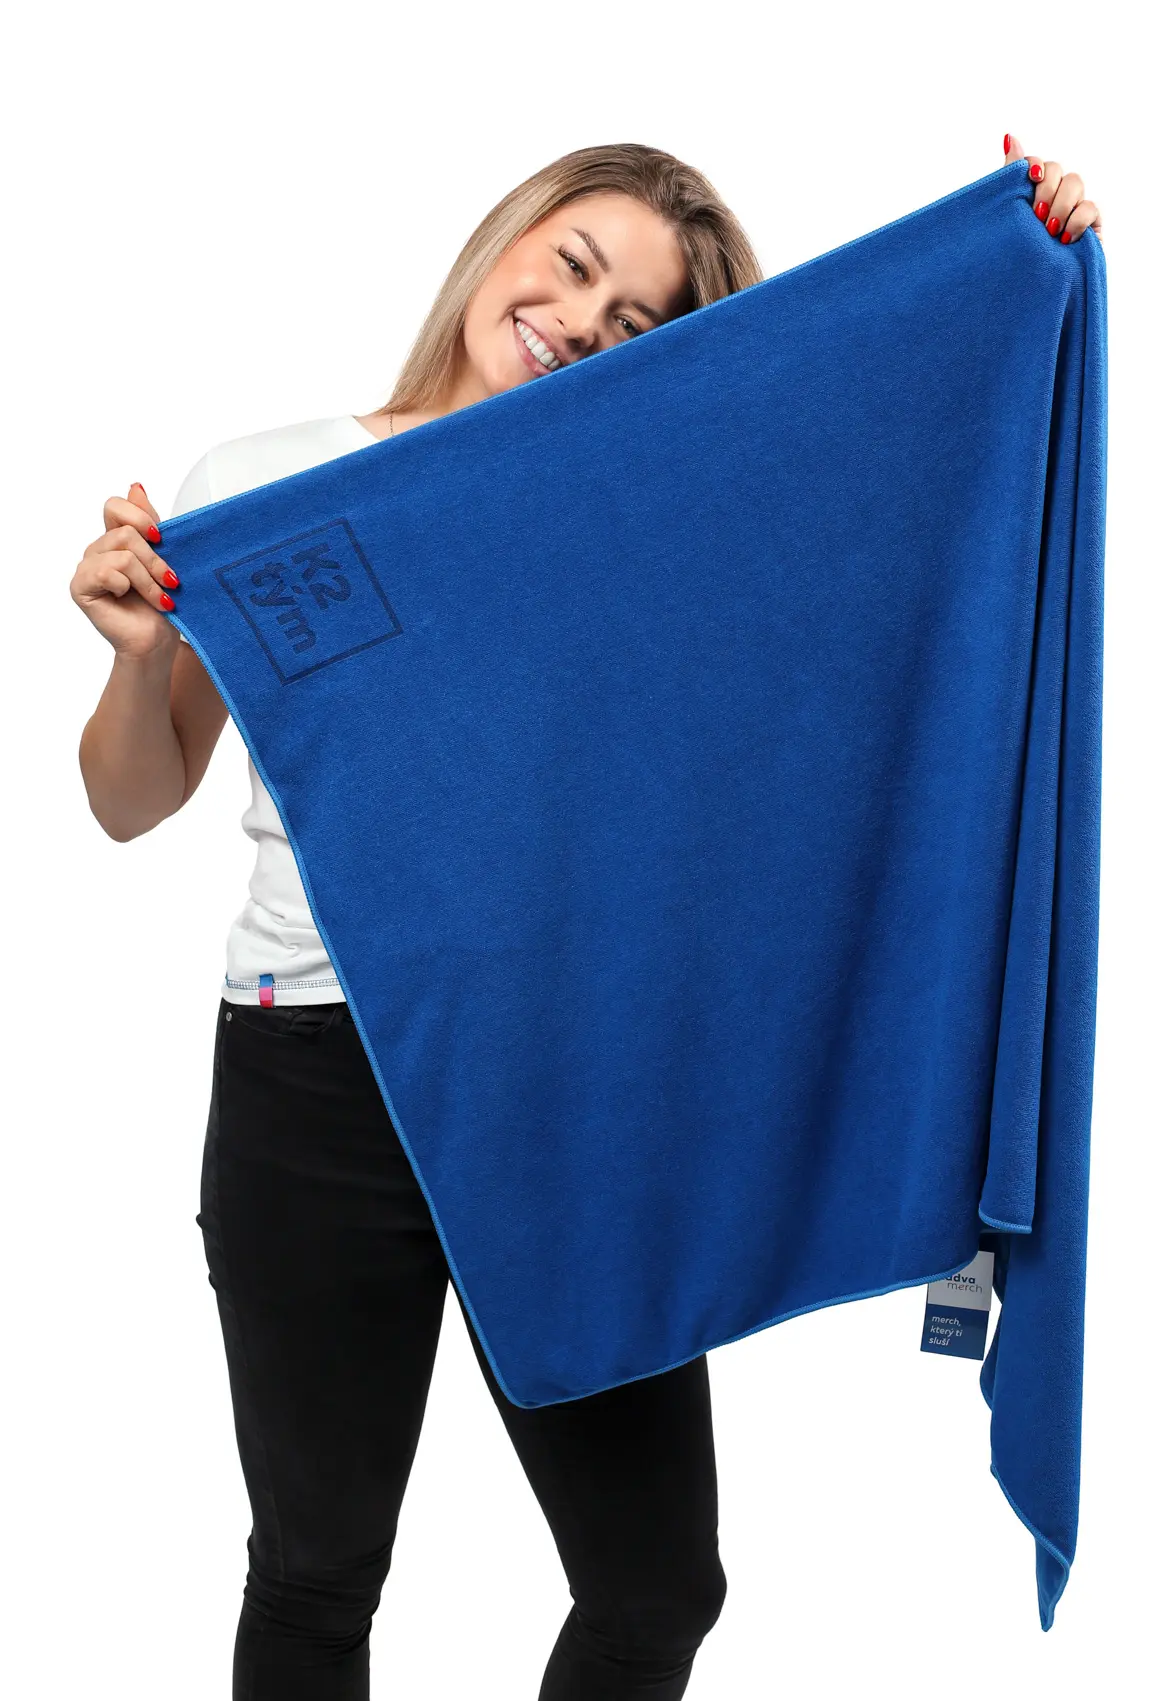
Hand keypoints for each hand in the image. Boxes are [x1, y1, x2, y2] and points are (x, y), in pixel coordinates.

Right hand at [71, 483, 182, 659]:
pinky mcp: (80, 587)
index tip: (160, 538)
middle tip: (171, 582)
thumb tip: (135, 486)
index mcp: (115, 539)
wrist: (158, 642)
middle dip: (155, 559)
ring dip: (148, 578)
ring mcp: (87, 567)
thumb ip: (149, 524)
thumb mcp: (164, 558)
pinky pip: (107, 571)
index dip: (140, 517)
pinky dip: (128, 587)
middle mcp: (98, 550)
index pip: (115, 506)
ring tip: (160, 598)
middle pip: (125, 532)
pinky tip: (130, 600)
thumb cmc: (163, 604)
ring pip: (122, 553)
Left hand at [1003, 134, 1102, 246]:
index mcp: (1028, 195)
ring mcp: (1072, 209)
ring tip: (1048, 230)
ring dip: (1060, 205)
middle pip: (1058, 169)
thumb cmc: (1011, 257)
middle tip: (1035, 216)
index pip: (1037, 164)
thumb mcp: (1004, 219)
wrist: (1024, 296)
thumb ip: (1008, 179)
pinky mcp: (1090, 226)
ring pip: (1075, 182)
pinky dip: (1077, 220)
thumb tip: (1009, 136)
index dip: (1035, 167)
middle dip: (1046, 190)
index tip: (1031, 181)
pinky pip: (1091, 207)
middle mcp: (1051, 197)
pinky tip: (1065, 238)